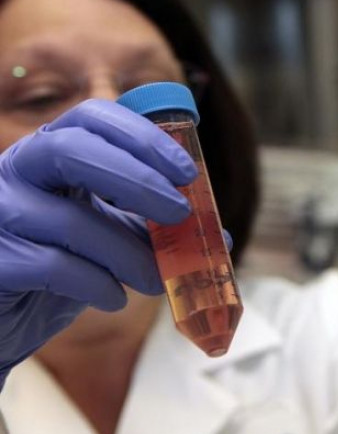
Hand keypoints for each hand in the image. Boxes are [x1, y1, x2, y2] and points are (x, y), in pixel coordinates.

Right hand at [0, 99, 196, 386]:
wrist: (3, 316)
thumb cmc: (57, 265)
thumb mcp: (110, 237)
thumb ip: (154, 229)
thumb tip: (220, 237)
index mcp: (51, 152)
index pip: (94, 117)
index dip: (144, 138)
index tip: (187, 172)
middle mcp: (17, 170)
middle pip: (72, 149)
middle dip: (137, 179)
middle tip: (180, 212)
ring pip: (69, 219)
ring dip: (128, 251)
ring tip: (156, 278)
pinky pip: (52, 266)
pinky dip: (96, 283)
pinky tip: (114, 298)